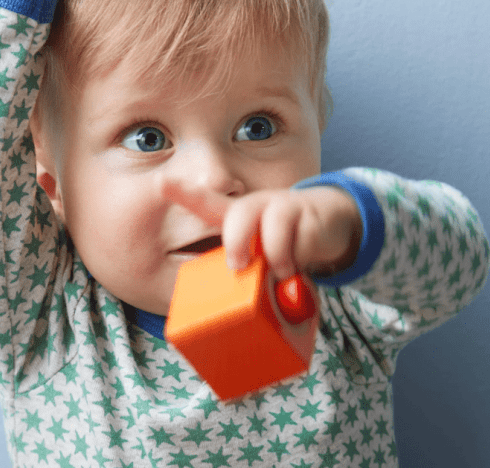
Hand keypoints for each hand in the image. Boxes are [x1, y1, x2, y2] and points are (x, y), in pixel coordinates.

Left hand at [164, 183, 362, 281]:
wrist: (328, 218)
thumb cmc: (284, 240)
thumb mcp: (262, 254)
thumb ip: (249, 274)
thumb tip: (241, 306)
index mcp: (239, 217)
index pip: (206, 202)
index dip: (183, 192)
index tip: (161, 182)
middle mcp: (258, 207)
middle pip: (239, 214)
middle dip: (236, 241)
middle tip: (239, 265)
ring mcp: (284, 208)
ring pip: (273, 228)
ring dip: (276, 257)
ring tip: (282, 271)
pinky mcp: (310, 215)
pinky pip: (303, 241)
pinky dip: (301, 259)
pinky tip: (302, 263)